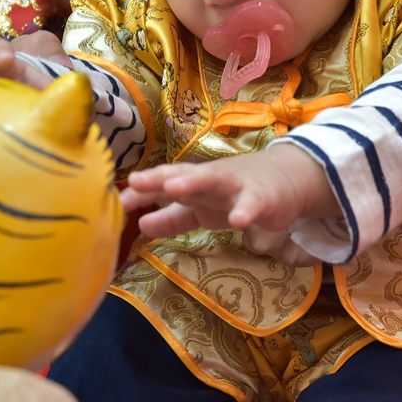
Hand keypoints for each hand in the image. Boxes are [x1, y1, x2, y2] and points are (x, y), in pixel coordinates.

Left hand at [120, 147, 336, 265]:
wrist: (285, 180)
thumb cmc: (236, 194)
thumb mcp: (201, 210)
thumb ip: (172, 218)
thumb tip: (139, 224)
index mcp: (193, 185)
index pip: (163, 185)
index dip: (141, 193)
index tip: (116, 201)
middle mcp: (210, 181)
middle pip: (182, 177)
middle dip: (159, 179)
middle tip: (135, 182)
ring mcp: (236, 186)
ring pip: (213, 181)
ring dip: (194, 182)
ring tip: (175, 186)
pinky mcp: (263, 198)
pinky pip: (254, 204)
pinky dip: (247, 210)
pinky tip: (239, 220)